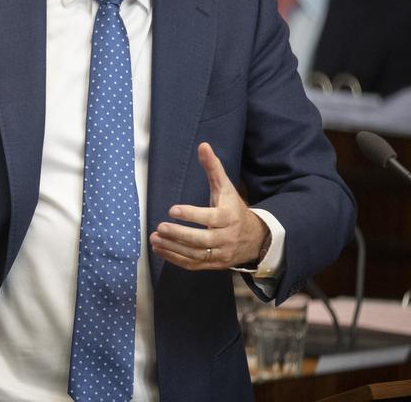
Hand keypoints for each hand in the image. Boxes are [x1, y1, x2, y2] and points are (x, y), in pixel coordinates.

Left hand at [149, 142, 268, 270]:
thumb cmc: (233, 208)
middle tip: (160, 227)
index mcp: (229, 217)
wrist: (255, 237)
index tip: (172, 209)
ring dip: (173, 248)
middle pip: (202, 240)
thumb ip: (213, 168)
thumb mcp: (226, 187)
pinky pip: (193, 265)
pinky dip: (175, 259)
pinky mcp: (214, 264)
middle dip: (179, 234)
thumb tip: (203, 145)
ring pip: (196, 254)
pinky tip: (160, 250)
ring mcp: (220, 253)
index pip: (210, 218)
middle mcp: (226, 237)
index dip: (191, 214)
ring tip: (155, 239)